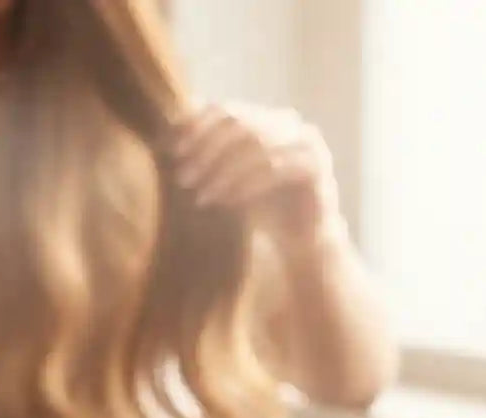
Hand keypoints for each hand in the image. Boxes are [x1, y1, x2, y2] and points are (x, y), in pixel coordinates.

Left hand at [170, 102, 343, 253]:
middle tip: (183, 178)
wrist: (301, 240)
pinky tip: (227, 202)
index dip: (197, 127)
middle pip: (240, 125)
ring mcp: (306, 143)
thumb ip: (208, 155)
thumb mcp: (229, 179)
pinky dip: (247, 185)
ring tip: (200, 196)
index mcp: (267, 119)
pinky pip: (275, 170)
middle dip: (206, 151)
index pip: (227, 110)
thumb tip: (169, 132)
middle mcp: (289, 124)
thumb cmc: (262, 208)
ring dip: (223, 173)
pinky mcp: (316, 167)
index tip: (173, 152)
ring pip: (257, 147)